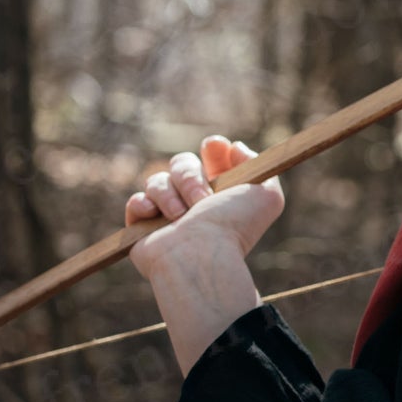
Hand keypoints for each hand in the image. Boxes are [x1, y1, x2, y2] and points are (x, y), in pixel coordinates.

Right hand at [125, 134, 283, 285]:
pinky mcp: (143, 228)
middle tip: (201, 200)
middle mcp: (194, 204)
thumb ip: (259, 167)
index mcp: (222, 195)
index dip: (213, 149)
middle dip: (190, 176)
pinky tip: (155, 216)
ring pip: (157, 181)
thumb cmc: (233, 227)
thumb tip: (235, 148)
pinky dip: (144, 206)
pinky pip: (136, 202)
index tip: (215, 146)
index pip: (212, 159)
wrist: (200, 255)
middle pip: (181, 163)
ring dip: (170, 196)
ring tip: (182, 216)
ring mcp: (166, 215)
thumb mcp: (265, 196)